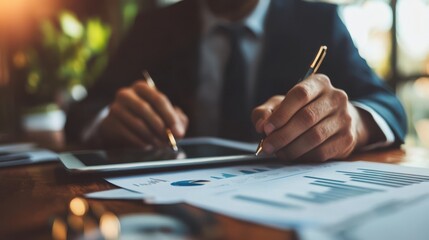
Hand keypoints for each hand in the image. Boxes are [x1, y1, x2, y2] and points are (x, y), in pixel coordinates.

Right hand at [94, 80, 187, 147]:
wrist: (118, 127)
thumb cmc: (147, 119)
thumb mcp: (164, 116)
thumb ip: (177, 120)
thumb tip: (179, 131)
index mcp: (142, 88)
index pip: (158, 99)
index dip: (170, 117)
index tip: (178, 132)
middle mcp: (126, 94)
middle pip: (145, 109)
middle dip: (160, 127)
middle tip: (169, 140)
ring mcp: (116, 108)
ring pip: (137, 123)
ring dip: (152, 137)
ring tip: (160, 145)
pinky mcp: (110, 123)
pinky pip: (128, 134)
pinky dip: (141, 142)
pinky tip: (148, 146)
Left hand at [252, 74, 381, 161]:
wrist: (336, 121)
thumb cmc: (302, 110)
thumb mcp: (280, 105)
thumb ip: (266, 112)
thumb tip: (261, 125)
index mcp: (318, 83)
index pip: (300, 95)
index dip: (281, 113)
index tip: (266, 128)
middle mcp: (335, 97)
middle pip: (307, 117)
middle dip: (283, 135)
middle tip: (267, 146)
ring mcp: (344, 118)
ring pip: (315, 136)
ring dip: (292, 148)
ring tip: (278, 152)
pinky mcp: (347, 138)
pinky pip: (323, 151)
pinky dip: (304, 156)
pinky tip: (293, 156)